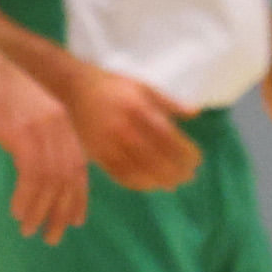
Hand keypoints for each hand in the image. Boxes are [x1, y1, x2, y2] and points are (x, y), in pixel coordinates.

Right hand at [0, 47, 86, 240]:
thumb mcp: (18, 114)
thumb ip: (30, 136)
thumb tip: (31, 162)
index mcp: (61, 121)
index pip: (79, 167)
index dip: (77, 197)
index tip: (73, 221)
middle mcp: (59, 125)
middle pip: (71, 179)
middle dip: (63, 212)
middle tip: (52, 237)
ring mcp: (42, 128)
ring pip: (53, 181)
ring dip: (41, 210)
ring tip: (29, 230)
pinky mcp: (22, 131)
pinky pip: (32, 175)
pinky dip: (27, 198)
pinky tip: (16, 212)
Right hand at [66, 63, 202, 193]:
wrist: (74, 87)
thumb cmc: (114, 87)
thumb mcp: (144, 87)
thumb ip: (170, 103)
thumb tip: (195, 113)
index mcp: (140, 110)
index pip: (169, 139)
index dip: (185, 154)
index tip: (197, 161)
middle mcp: (125, 128)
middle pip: (156, 159)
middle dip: (176, 171)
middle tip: (189, 176)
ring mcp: (109, 143)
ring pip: (139, 171)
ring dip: (159, 181)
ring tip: (172, 184)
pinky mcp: (96, 153)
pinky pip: (119, 174)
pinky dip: (137, 183)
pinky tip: (149, 184)